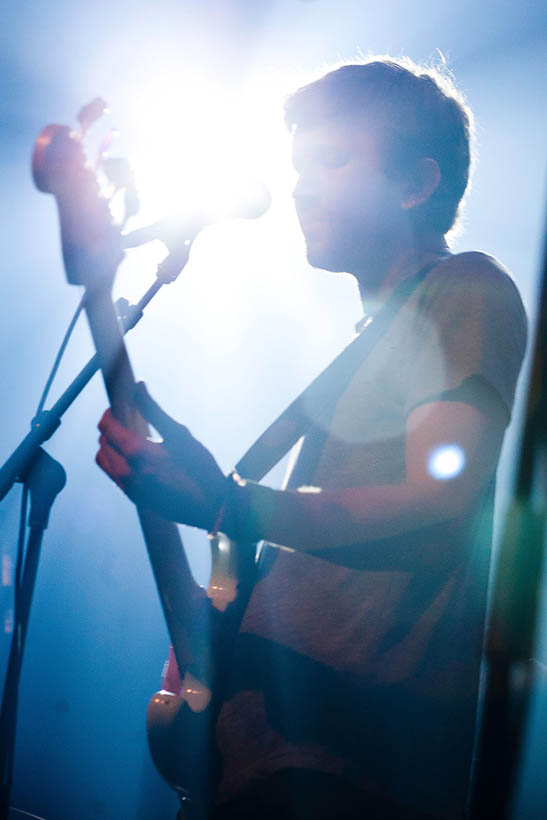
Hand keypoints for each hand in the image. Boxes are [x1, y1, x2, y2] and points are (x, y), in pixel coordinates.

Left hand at [96, 383, 225, 529]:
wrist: (212, 507)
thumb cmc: (200, 468)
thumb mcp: (179, 434)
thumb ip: (153, 410)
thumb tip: (138, 387)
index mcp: (137, 454)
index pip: (106, 427)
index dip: (109, 413)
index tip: (120, 407)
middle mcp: (128, 473)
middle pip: (102, 443)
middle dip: (110, 429)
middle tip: (127, 420)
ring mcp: (130, 488)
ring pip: (105, 461)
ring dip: (111, 446)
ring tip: (131, 439)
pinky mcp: (135, 498)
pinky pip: (115, 475)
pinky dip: (118, 462)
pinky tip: (137, 458)